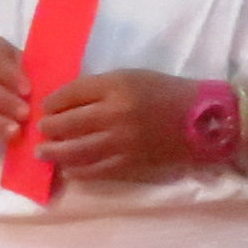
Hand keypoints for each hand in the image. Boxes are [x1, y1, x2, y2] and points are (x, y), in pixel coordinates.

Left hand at [35, 70, 199, 181]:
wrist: (205, 119)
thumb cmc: (168, 92)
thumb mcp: (132, 78)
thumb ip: (100, 89)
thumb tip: (66, 104)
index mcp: (117, 86)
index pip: (69, 94)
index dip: (52, 102)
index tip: (47, 107)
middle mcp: (115, 113)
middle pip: (65, 123)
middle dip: (48, 127)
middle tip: (42, 130)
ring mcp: (120, 141)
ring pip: (73, 150)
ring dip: (53, 152)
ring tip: (43, 153)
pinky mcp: (128, 162)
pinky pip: (93, 170)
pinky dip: (76, 169)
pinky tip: (69, 167)